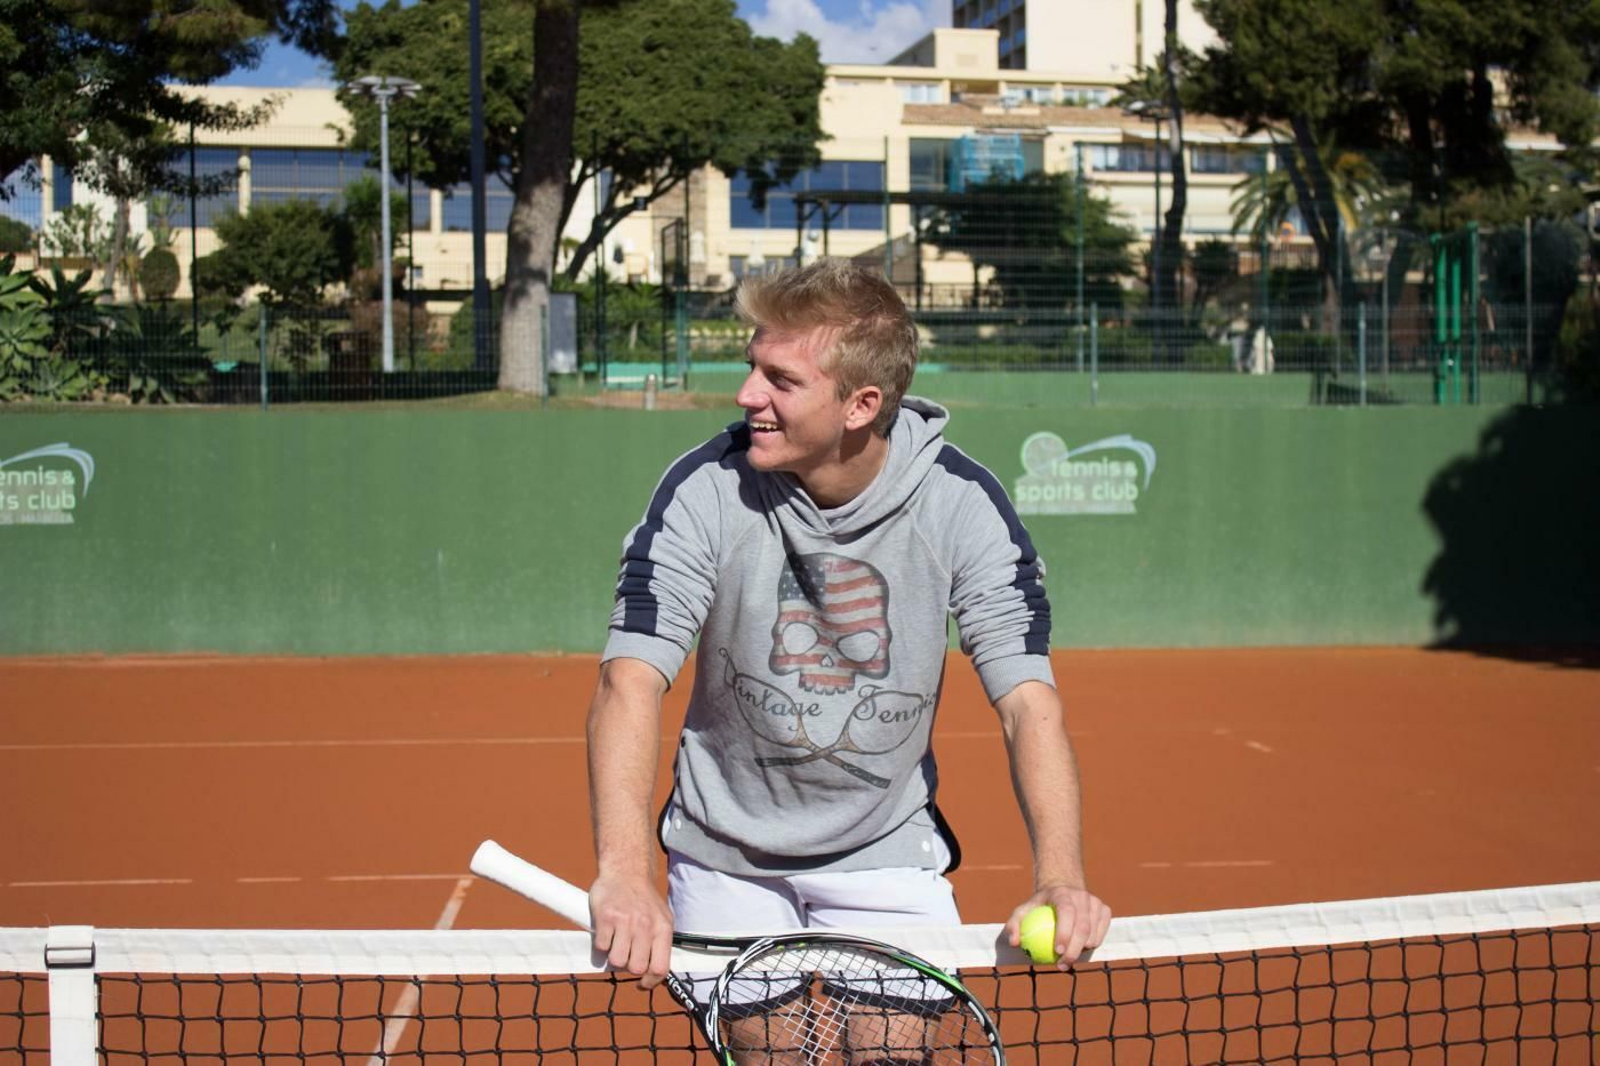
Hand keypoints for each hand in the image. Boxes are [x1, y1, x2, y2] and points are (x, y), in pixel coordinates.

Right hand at [588, 871, 674, 987]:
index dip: (650, 982)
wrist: (626, 870)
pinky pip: (602, 947)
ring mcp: (625, 921)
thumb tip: (656, 973)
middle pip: (636, 967)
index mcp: (663, 928)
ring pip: (617, 961)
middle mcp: (645, 925)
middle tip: (626, 955)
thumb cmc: (643, 899)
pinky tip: (607, 932)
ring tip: (615, 944)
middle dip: (629, 966)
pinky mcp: (606, 917)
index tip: (642, 984)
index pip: (661, 967)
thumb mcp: (661, 918)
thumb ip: (660, 943)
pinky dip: (602, 945)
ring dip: (613, 957)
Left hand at [1003, 884, 1111, 967]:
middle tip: (1062, 965)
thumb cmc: (1040, 905)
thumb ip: (1014, 925)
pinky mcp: (1104, 910)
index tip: (1057, 952)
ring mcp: (1095, 902)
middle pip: (1083, 926)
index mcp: (1062, 893)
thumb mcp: (1023, 910)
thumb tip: (1014, 943)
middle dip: (1074, 950)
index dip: (1064, 932)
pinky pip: (1101, 934)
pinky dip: (1091, 946)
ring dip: (1082, 951)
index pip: (1066, 912)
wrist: (1063, 891)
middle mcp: (1081, 896)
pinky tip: (1079, 952)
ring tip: (1067, 960)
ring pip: (1093, 933)